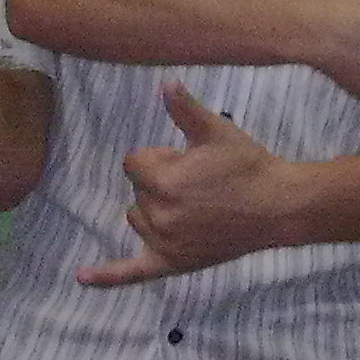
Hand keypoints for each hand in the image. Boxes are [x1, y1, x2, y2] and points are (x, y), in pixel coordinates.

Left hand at [80, 84, 290, 287]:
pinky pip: (132, 272)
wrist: (278, 207)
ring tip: (192, 203)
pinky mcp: (173, 263)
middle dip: (160, 180)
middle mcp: (160, 217)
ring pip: (137, 218)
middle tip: (200, 181)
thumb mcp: (216, 131)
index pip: (134, 162)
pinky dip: (106, 276)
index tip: (189, 159)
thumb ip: (184, 109)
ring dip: (152, 208)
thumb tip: (164, 83)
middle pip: (137, 190)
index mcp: (164, 183)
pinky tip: (81, 276)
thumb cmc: (248, 165)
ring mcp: (165, 244)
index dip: (160, 156)